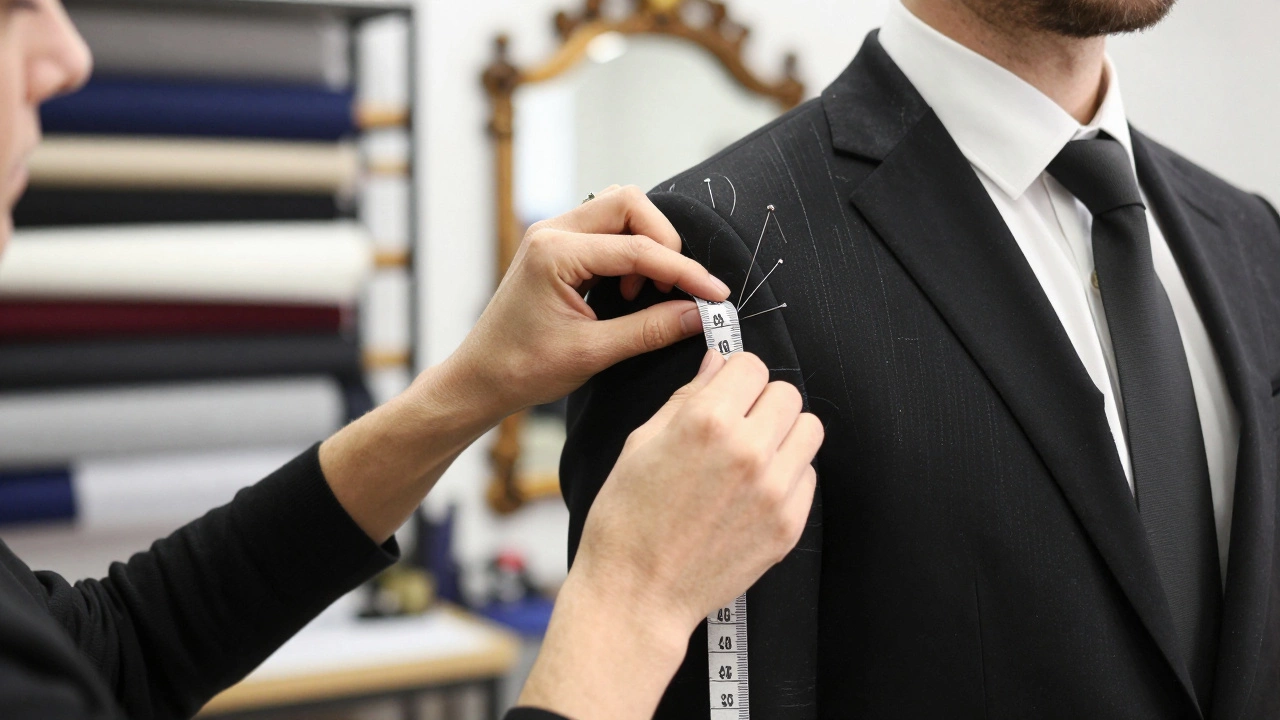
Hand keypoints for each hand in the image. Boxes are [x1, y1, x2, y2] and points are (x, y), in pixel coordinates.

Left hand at [446, 185, 730, 422]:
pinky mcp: (557, 246)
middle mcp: (552, 232)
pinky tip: (628, 289)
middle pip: (629, 203)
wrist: (480, 379)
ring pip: (619, 209)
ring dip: (646, 242)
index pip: (637, 248)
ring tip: (646, 290)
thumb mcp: (593, 354)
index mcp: (554, 253)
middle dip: (664, 241)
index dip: (683, 271)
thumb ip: (650, 330)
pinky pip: (605, 228)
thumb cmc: (523, 369)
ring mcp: (552, 234)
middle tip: (674, 287)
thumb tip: (699, 315)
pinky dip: (629, 249)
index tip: (715, 294)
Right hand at [517, 351, 823, 719]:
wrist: (637, 595)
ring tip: (753, 455)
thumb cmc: (626, 521)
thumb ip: (687, 397)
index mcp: (706, 422)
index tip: (727, 391)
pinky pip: (808, 475)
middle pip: (786, 394)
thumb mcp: (640, 444)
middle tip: (738, 424)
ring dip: (783, 434)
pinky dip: (788, 475)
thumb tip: (717, 363)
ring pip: (809, 430)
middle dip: (761, 401)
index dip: (735, 375)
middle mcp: (748, 450)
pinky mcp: (788, 524)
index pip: (751, 365)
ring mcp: (774, 490)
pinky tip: (754, 491)